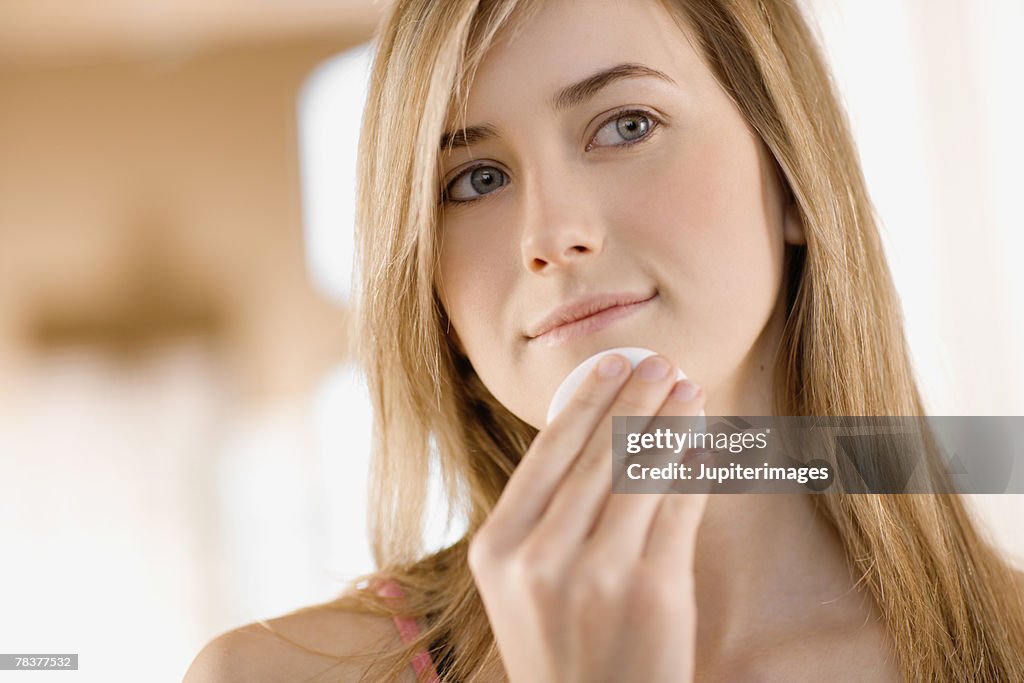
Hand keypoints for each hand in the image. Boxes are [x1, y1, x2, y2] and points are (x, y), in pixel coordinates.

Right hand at [467, 354, 707, 682]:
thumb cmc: (560, 649)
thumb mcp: (522, 586)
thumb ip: (543, 518)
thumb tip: (595, 432)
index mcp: (497, 548)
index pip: (547, 453)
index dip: (585, 400)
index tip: (610, 363)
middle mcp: (541, 557)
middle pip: (596, 452)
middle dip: (634, 397)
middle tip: (659, 362)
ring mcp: (597, 574)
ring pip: (640, 471)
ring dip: (670, 420)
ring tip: (688, 388)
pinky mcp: (652, 590)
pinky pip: (678, 508)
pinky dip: (693, 467)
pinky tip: (703, 441)